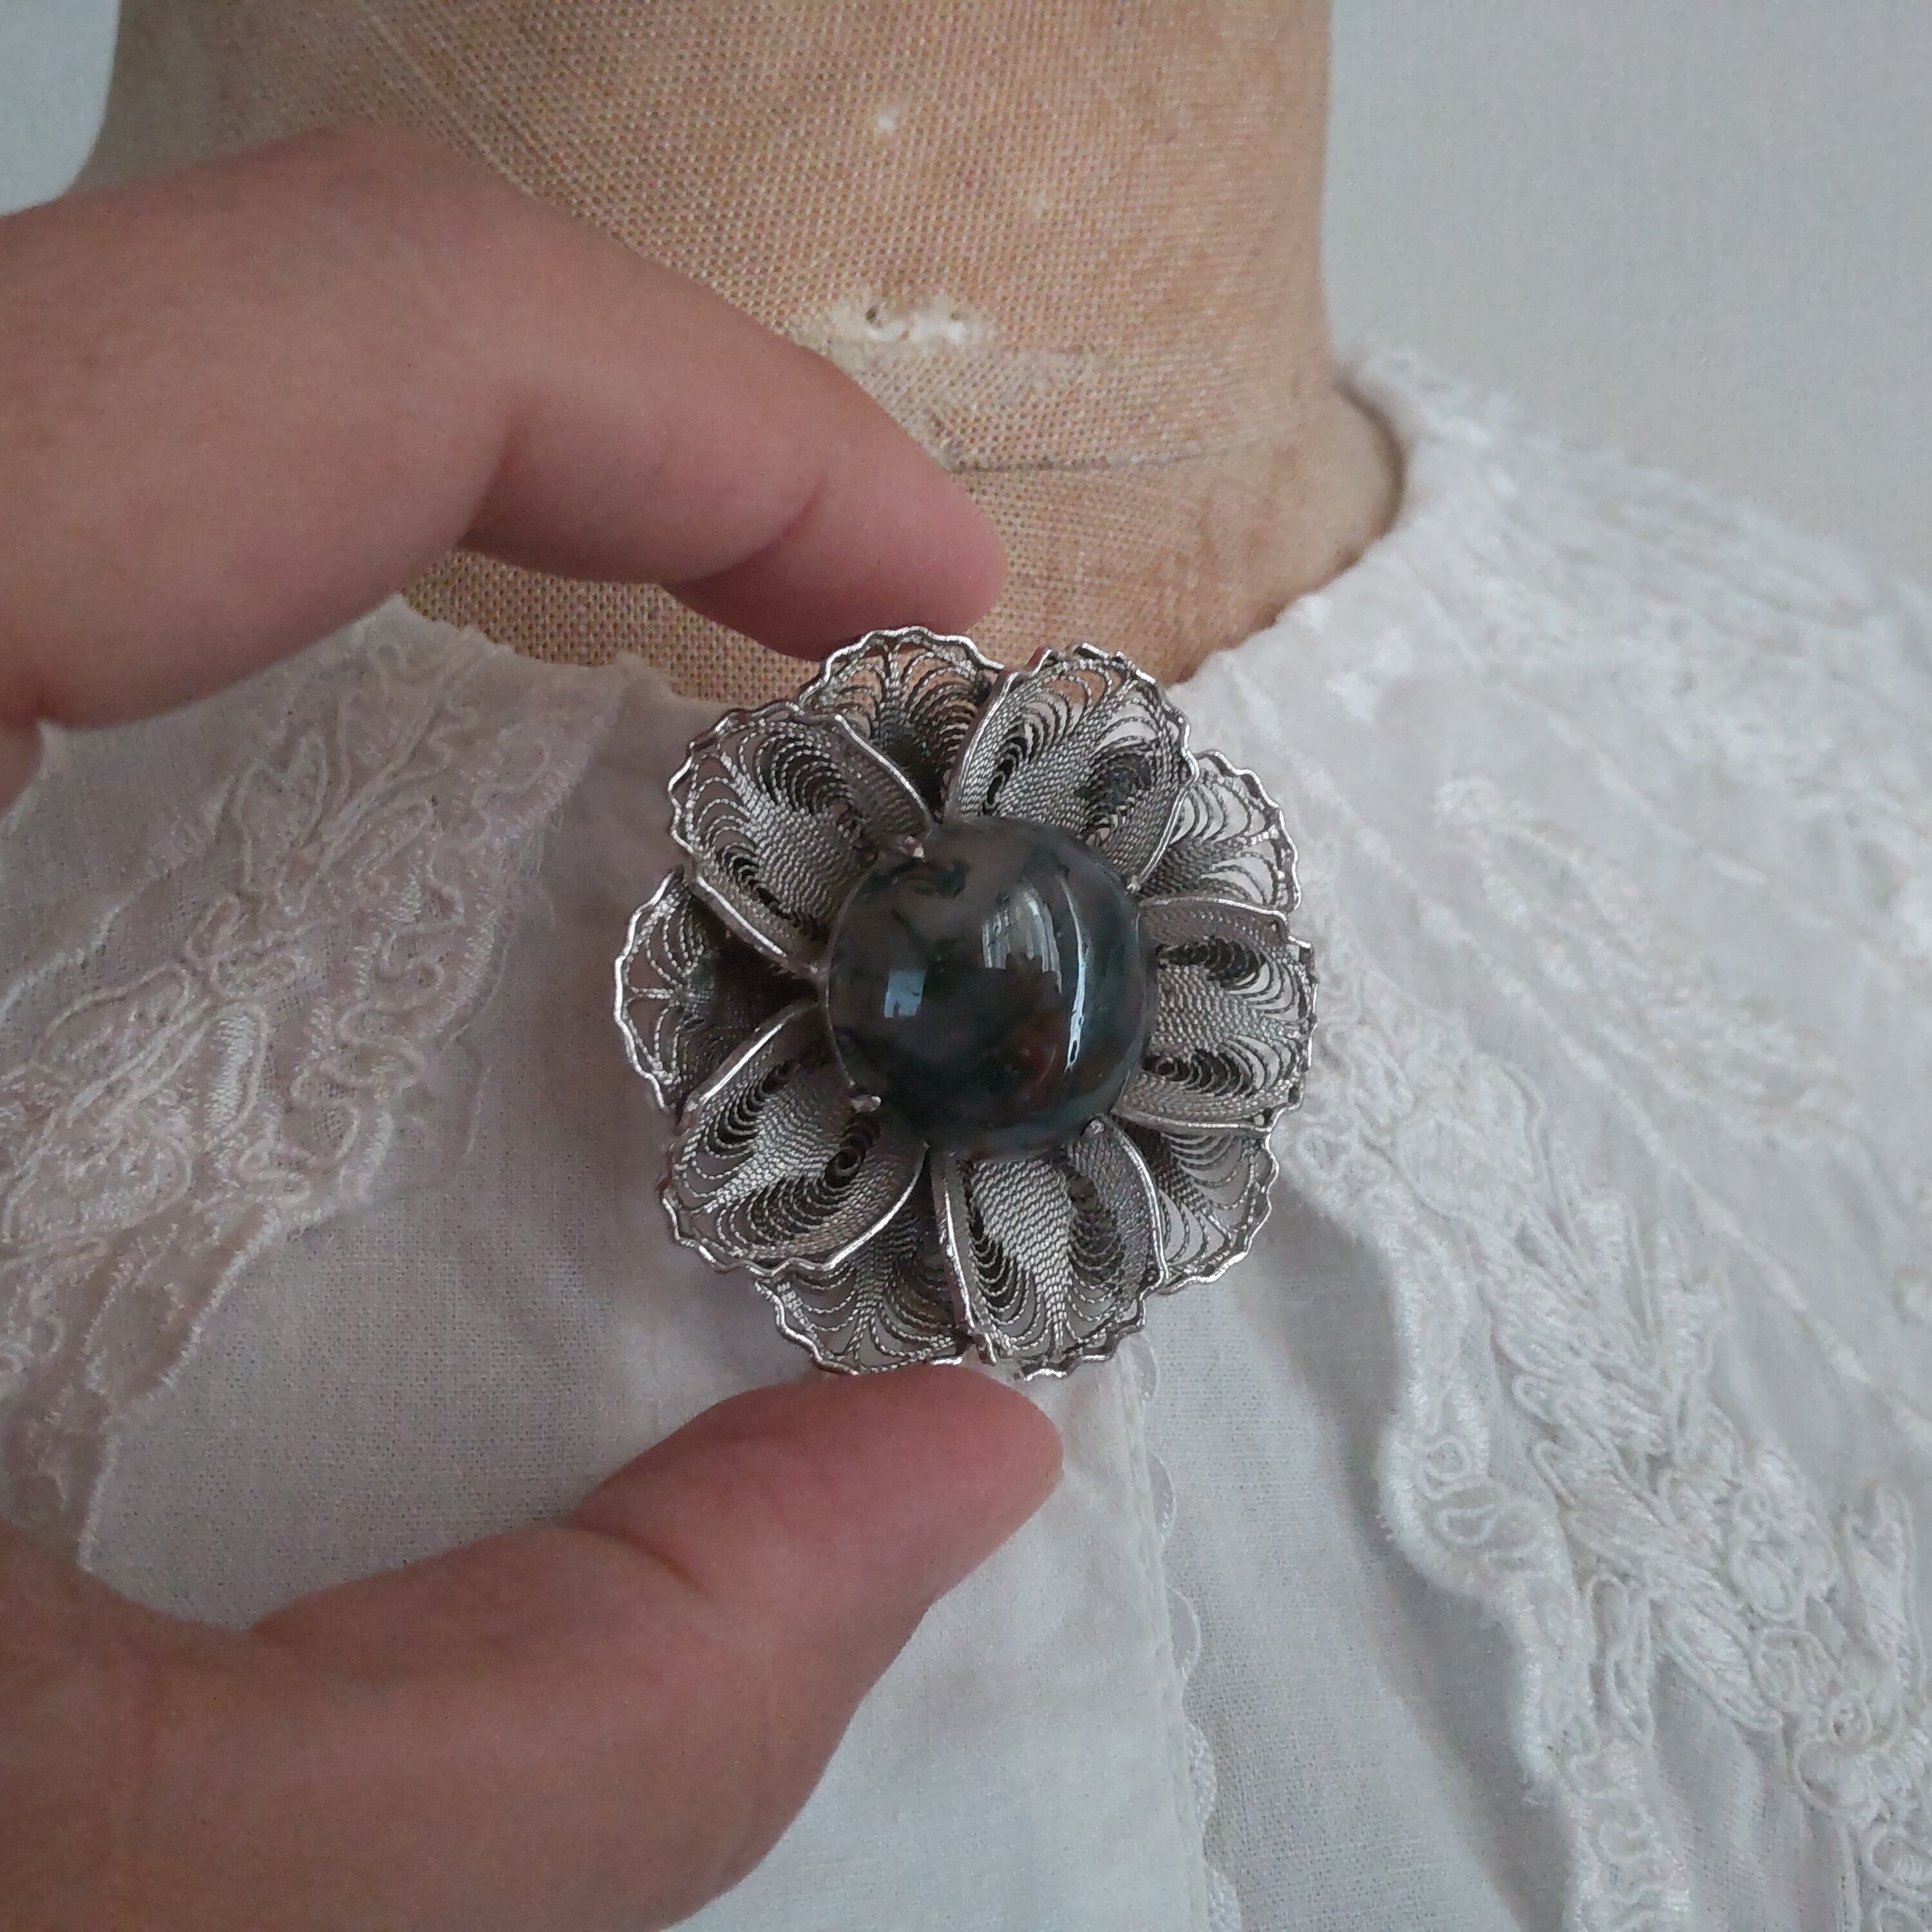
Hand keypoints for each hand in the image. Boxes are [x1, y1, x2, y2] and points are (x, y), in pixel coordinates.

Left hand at [0, 128, 1057, 1929]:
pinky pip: (20, 593)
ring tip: (642, 794)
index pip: (327, 336)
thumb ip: (557, 1732)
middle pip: (236, 342)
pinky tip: (352, 881)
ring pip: (110, 446)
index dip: (710, 426)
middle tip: (827, 705)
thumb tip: (936, 1484)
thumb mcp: (69, 1896)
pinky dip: (241, 668)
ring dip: (432, 572)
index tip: (921, 603)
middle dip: (614, 483)